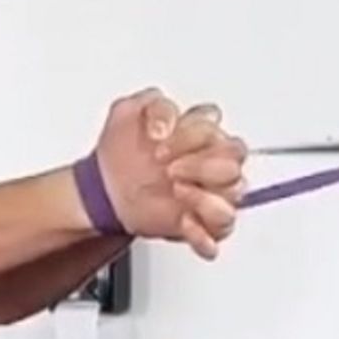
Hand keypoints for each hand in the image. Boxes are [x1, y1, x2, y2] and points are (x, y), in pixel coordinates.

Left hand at [93, 88, 247, 259]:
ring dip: (205, 198)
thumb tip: (168, 120)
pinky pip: (218, 233)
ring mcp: (209, 196)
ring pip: (233, 199)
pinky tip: (184, 223)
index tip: (157, 141)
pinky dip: (203, 233)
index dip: (189, 135)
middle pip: (233, 164)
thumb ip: (155, 106)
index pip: (215, 130)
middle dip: (202, 166)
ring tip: (177, 192)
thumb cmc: (124, 152)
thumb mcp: (129, 113)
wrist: (105, 188)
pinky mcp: (202, 226)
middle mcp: (211, 165)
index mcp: (201, 136)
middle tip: (169, 170)